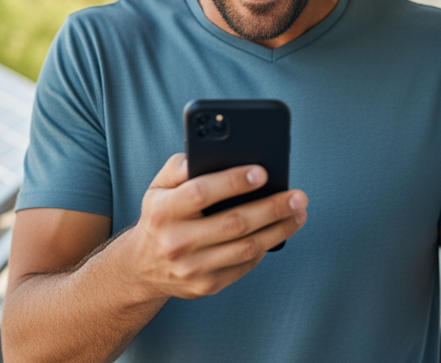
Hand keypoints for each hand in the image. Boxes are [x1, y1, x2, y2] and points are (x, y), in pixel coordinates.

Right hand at [129, 153, 307, 299]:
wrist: (142, 267)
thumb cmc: (159, 216)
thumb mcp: (158, 187)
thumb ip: (180, 166)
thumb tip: (210, 155)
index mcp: (163, 210)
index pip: (201, 192)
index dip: (233, 182)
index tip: (262, 172)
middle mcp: (175, 241)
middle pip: (233, 223)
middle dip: (271, 207)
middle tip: (298, 196)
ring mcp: (191, 267)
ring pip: (246, 247)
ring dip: (279, 229)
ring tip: (298, 213)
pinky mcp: (206, 286)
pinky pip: (244, 265)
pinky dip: (265, 247)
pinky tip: (278, 232)